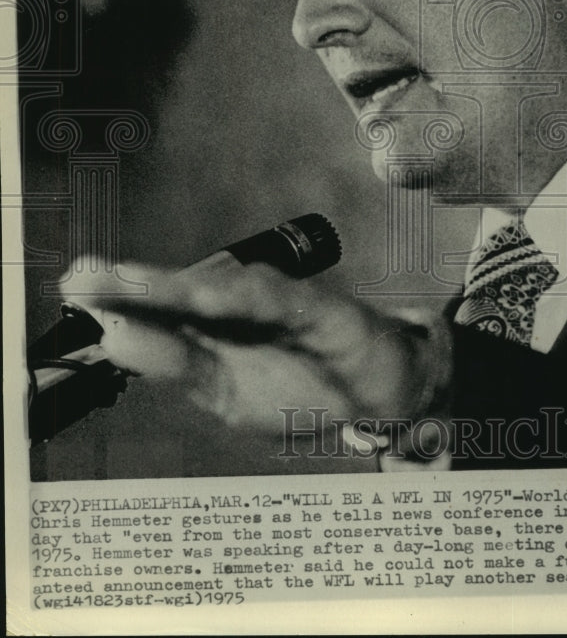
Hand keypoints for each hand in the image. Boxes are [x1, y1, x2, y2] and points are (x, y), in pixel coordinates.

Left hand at [61, 255, 446, 436]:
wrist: (384, 396)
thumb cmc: (302, 387)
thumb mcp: (228, 391)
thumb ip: (176, 361)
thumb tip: (112, 335)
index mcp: (214, 332)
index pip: (159, 316)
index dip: (118, 303)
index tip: (74, 289)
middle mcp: (244, 311)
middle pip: (186, 297)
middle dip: (137, 289)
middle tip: (86, 278)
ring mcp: (286, 310)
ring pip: (231, 295)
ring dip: (184, 290)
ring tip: (139, 286)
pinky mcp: (327, 315)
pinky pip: (289, 306)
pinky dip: (257, 299)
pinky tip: (223, 293)